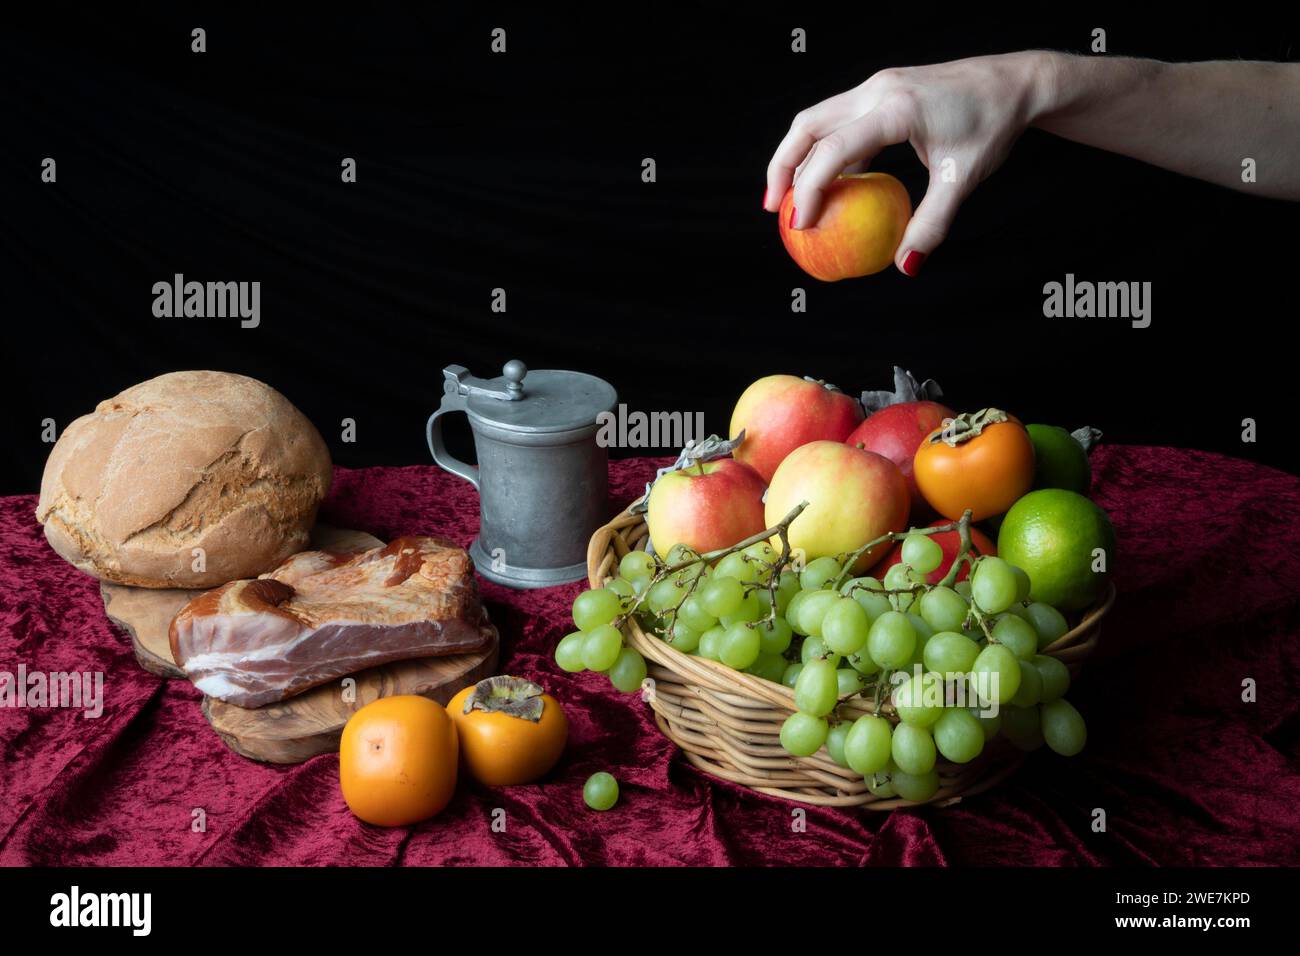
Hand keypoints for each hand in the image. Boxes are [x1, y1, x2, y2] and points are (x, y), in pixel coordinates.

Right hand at [763, 52, 1051, 275]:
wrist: (1015, 82)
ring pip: (818, 119)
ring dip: (799, 156)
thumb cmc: (993, 127)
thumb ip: (932, 223)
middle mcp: (877, 90)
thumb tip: (906, 266)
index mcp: (896, 109)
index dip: (810, 189)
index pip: (834, 150)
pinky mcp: (881, 90)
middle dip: (783, 167)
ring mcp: (877, 86)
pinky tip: (832, 183)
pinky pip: (840, 121)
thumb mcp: (964, 179)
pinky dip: (825, 151)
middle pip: (808, 126)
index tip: (801, 225)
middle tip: (776, 209)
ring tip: (793, 197)